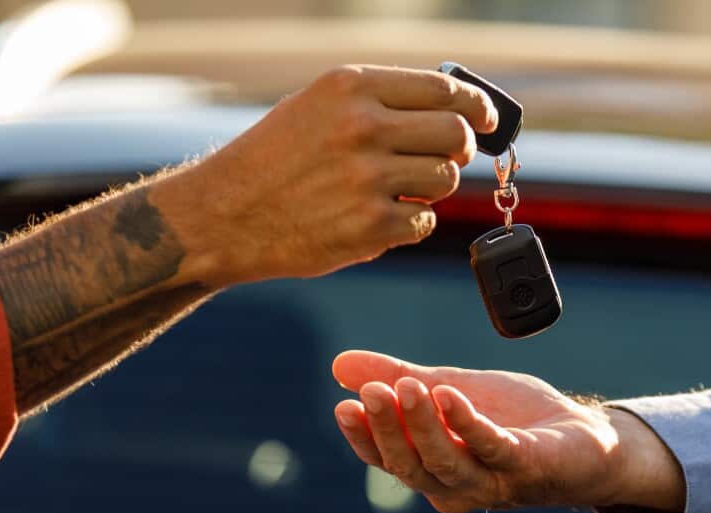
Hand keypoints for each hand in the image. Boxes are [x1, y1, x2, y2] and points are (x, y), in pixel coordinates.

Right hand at [160, 64, 497, 285]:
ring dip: (431, 188)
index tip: (486, 119)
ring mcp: (367, 178)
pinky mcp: (370, 226)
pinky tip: (378, 217)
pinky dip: (410, 222)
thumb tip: (452, 108)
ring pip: (445, 179)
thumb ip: (379, 102)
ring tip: (397, 190)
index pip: (443, 90)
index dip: (476, 106)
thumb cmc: (274, 159)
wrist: (224, 215)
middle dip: (458, 149)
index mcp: (350, 87)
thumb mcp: (317, 107)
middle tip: (444, 158)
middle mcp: (361, 127)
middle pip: (455, 134)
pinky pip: (424, 221)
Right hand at [330, 350, 684, 512]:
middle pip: (410, 465)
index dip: (364, 435)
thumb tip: (338, 365)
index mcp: (434, 470)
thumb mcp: (451, 388)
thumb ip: (400, 377)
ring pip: (446, 463)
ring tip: (407, 387)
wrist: (586, 436)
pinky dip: (468, 425)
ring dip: (422, 426)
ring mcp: (494, 482)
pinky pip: (493, 449)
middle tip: (368, 392)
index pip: (387, 458)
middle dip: (385, 429)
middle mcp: (459, 486)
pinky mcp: (528, 466)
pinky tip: (450, 396)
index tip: (344, 403)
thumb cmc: (517, 420)